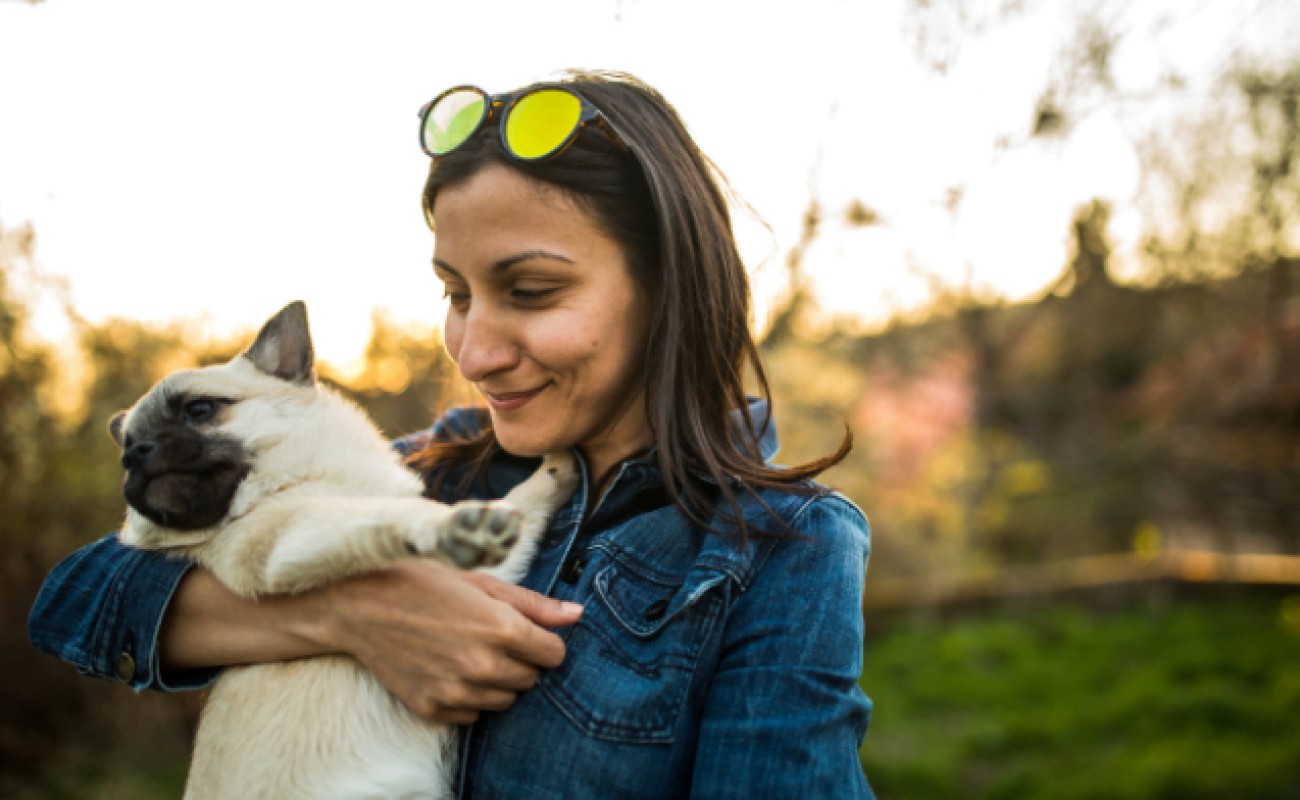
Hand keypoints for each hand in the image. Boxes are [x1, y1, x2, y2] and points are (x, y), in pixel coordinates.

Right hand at [322, 560, 582, 724]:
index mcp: (502, 628)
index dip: (544, 641)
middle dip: (521, 660)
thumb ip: (533, 603)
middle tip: (491, 637)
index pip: (554, 654)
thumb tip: (577, 615)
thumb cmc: (423, 583)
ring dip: (497, 681)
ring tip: (469, 652)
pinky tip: (449, 670)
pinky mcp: (433, 708)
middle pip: (531, 679)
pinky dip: (469, 698)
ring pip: (505, 700)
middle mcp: (483, 665)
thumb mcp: (481, 581)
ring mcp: (457, 691)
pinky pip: (473, 715)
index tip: (525, 631)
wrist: (360, 605)